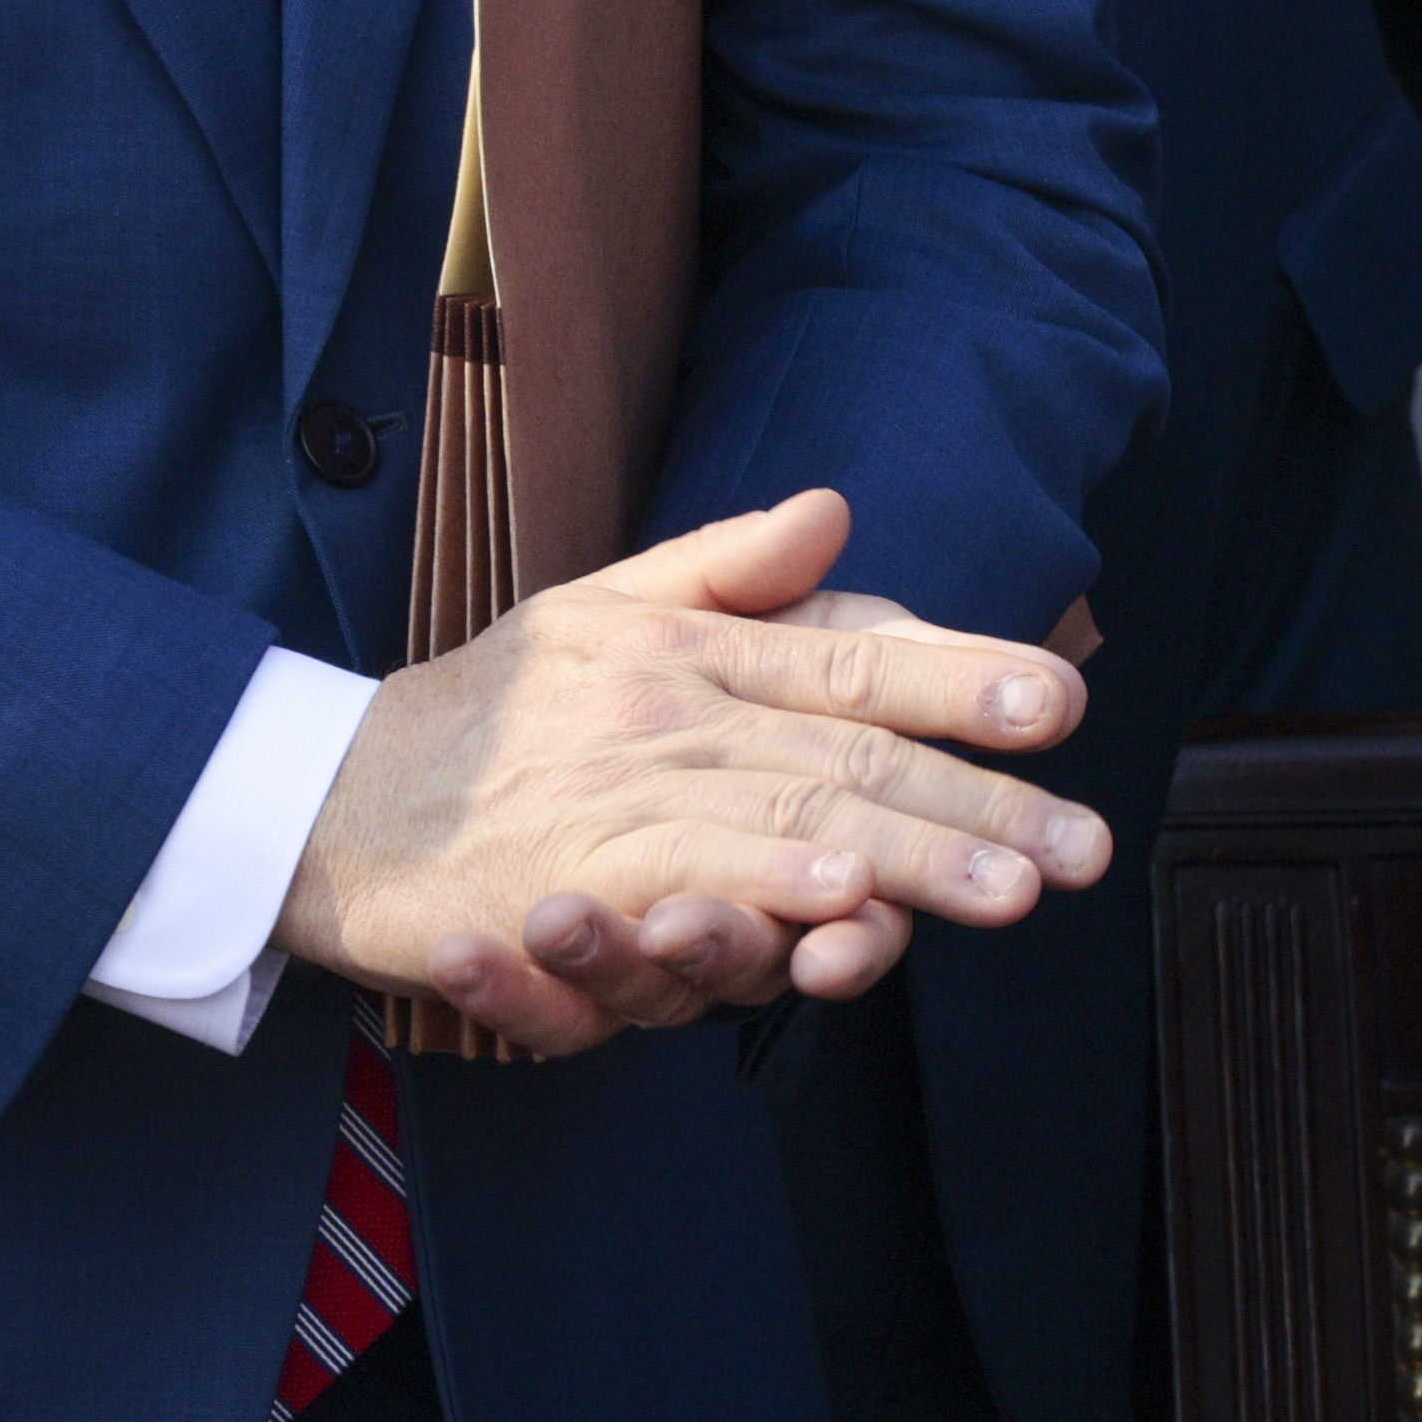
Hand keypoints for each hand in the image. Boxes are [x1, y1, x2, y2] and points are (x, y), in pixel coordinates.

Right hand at [276, 488, 1103, 1055]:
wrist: (333, 799)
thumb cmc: (501, 713)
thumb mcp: (605, 609)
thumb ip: (728, 567)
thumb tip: (835, 507)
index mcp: (692, 646)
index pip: (851, 656)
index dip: (961, 675)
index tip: (1065, 701)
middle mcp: (669, 711)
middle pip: (851, 759)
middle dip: (980, 805)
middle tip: (1088, 847)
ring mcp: (622, 795)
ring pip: (790, 828)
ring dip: (905, 861)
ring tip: (1008, 887)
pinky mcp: (570, 878)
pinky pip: (682, 887)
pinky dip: (764, 898)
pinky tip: (842, 915)